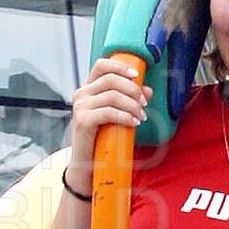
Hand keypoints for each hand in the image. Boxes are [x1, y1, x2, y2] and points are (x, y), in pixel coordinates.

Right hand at [67, 58, 149, 184]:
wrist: (87, 163)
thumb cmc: (102, 137)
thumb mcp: (118, 115)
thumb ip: (130, 100)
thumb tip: (148, 90)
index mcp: (88, 88)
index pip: (102, 65)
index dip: (120, 66)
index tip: (137, 75)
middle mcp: (81, 94)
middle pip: (111, 79)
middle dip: (132, 89)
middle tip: (145, 103)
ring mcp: (80, 107)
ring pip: (112, 95)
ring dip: (132, 105)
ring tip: (141, 116)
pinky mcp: (83, 121)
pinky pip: (108, 112)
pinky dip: (125, 116)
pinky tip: (134, 123)